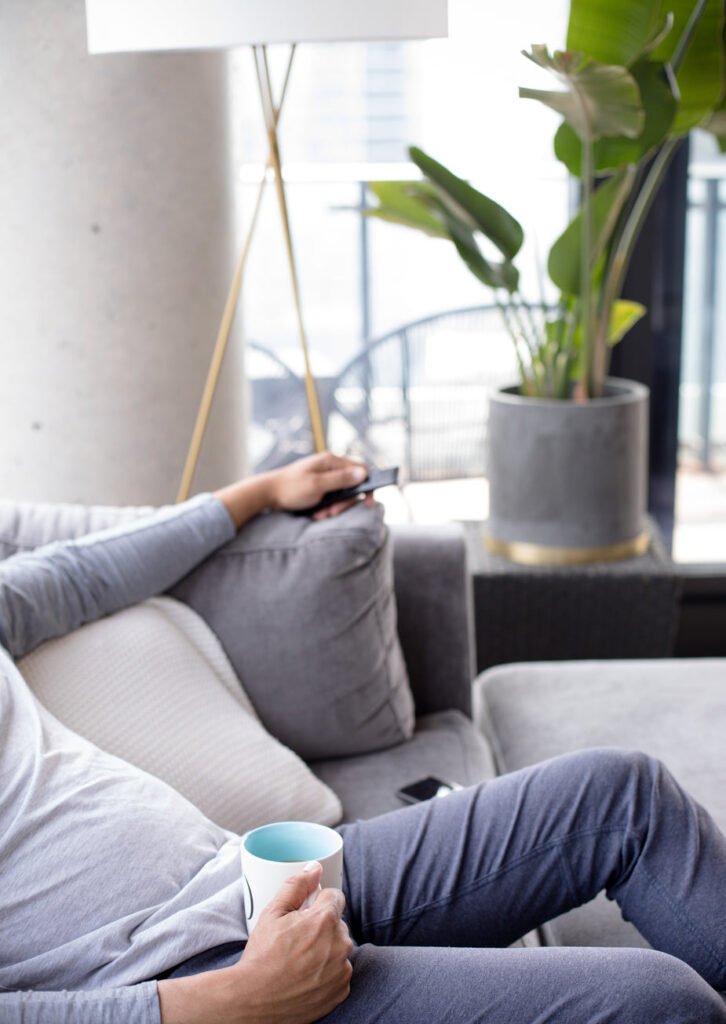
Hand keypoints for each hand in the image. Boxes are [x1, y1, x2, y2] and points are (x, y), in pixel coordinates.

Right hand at [157, 863, 352, 1023]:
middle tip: (296, 941)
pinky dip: (327, 973)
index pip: (335, 897)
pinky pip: (339, 973)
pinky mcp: (341, 991)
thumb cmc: (262, 955)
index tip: (304, 915)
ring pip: (338, 949)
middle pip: (337, 924)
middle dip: (321, 927)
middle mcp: (340, 944)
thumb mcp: (273, 912)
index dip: (317, 903)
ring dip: (326, 950)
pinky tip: (306, 977)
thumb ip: (297, 885)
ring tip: (299, 961)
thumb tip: (315, 867)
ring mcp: (342, 970)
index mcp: (324, 920)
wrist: (254, 1000)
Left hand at [266, 451, 368, 518]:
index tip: (368, 503)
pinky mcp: (320, 486)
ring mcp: (325, 476)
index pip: (361, 470)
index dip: (367, 486)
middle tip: (331, 513)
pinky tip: (317, 513)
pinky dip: (327, 507)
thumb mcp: (317, 485)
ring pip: (342, 494)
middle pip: (352, 486)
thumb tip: (364, 473)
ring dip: (334, 507)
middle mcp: (331, 466)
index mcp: (332, 461)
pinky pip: (332, 498)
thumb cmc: (290, 488)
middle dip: (344, 503)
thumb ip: (340, 479)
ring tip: (320, 515)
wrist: (267, 494)